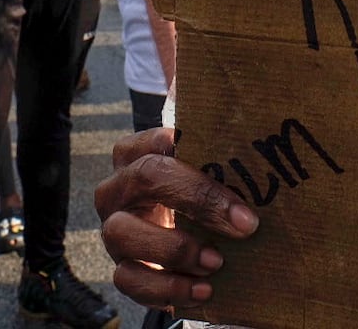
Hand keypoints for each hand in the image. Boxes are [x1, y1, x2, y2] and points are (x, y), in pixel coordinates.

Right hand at [95, 127, 258, 308]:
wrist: (187, 235)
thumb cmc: (198, 190)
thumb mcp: (206, 160)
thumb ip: (207, 128)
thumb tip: (213, 67)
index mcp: (136, 153)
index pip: (158, 143)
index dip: (198, 161)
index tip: (240, 187)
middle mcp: (118, 188)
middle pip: (145, 179)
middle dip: (199, 201)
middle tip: (243, 225)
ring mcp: (114, 230)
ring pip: (123, 233)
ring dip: (174, 250)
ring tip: (216, 262)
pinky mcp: (121, 268)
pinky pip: (128, 281)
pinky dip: (167, 289)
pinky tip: (203, 291)